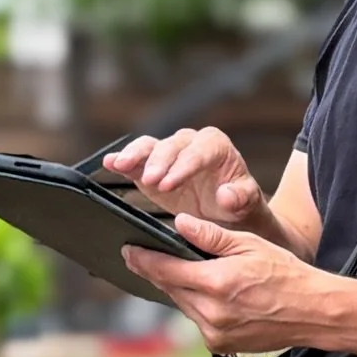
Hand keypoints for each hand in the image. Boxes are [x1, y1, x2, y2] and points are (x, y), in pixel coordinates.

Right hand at [103, 128, 269, 232]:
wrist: (226, 213)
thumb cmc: (239, 203)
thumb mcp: (247, 204)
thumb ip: (241, 198)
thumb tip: (226, 195)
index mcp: (215, 146)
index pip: (198, 152)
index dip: (183, 167)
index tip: (169, 184)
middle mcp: (190, 143)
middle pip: (171, 146)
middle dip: (159, 162)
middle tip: (150, 181)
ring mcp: (169, 153)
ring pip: (150, 146)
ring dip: (135, 155)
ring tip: (122, 165)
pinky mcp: (151, 165)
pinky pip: (136, 157)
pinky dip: (122, 158)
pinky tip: (109, 163)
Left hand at [123, 215, 328, 355]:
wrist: (314, 312)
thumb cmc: (287, 274)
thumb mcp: (250, 245)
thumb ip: (211, 236)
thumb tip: (179, 224)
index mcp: (216, 283)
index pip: (165, 270)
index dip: (143, 260)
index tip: (128, 250)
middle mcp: (211, 313)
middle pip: (170, 289)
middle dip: (158, 273)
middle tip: (145, 257)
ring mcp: (215, 333)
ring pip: (183, 306)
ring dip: (180, 289)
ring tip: (181, 272)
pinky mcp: (221, 346)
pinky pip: (198, 321)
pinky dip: (198, 306)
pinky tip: (209, 294)